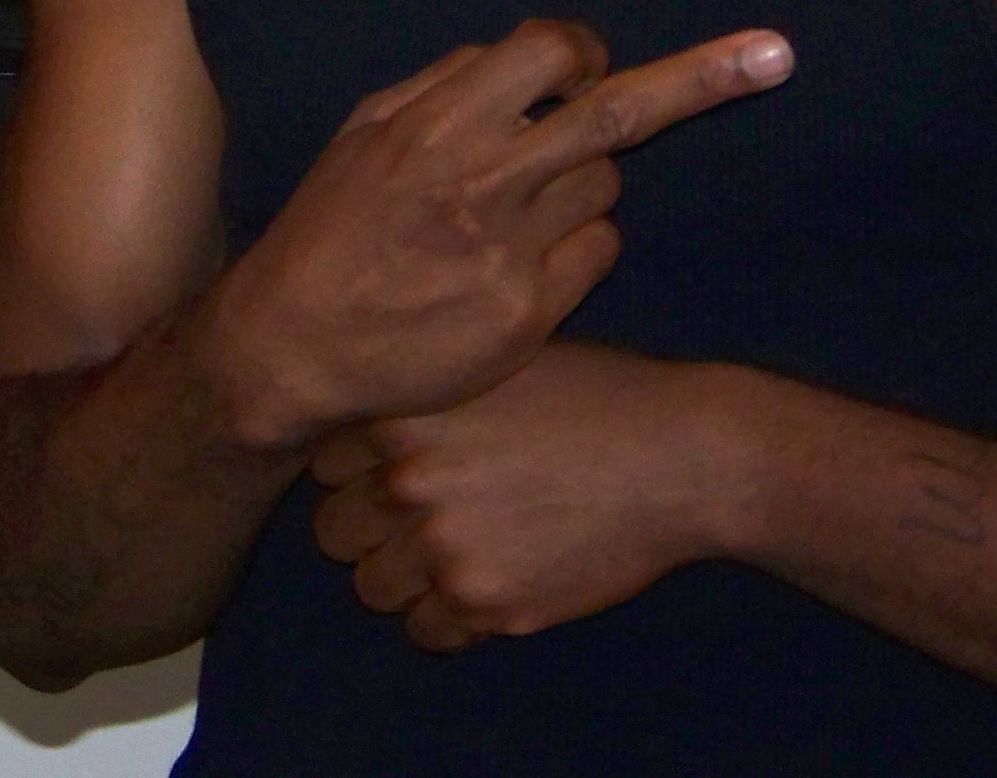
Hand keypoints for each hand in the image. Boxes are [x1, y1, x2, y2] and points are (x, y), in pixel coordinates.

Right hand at [205, 19, 790, 445]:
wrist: (294, 345)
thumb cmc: (328, 227)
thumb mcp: (363, 133)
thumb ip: (443, 86)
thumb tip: (526, 59)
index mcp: (437, 123)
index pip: (548, 52)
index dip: (579, 50)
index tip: (587, 61)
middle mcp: (483, 180)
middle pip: (617, 112)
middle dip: (706, 76)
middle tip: (776, 55)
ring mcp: (511, 251)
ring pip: (605, 185)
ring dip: (582, 182)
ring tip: (513, 211)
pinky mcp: (530, 314)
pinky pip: (598, 252)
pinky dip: (577, 247)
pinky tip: (517, 266)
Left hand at [307, 342, 733, 648]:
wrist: (676, 456)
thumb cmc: (590, 396)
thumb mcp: (487, 365)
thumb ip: (416, 395)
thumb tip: (354, 415)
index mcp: (398, 416)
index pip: (320, 465)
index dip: (356, 470)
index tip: (391, 471)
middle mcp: (406, 483)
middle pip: (333, 532)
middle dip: (371, 528)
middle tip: (421, 518)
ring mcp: (443, 549)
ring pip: (372, 588)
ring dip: (405, 577)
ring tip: (456, 551)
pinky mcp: (486, 606)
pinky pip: (426, 632)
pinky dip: (448, 618)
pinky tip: (489, 581)